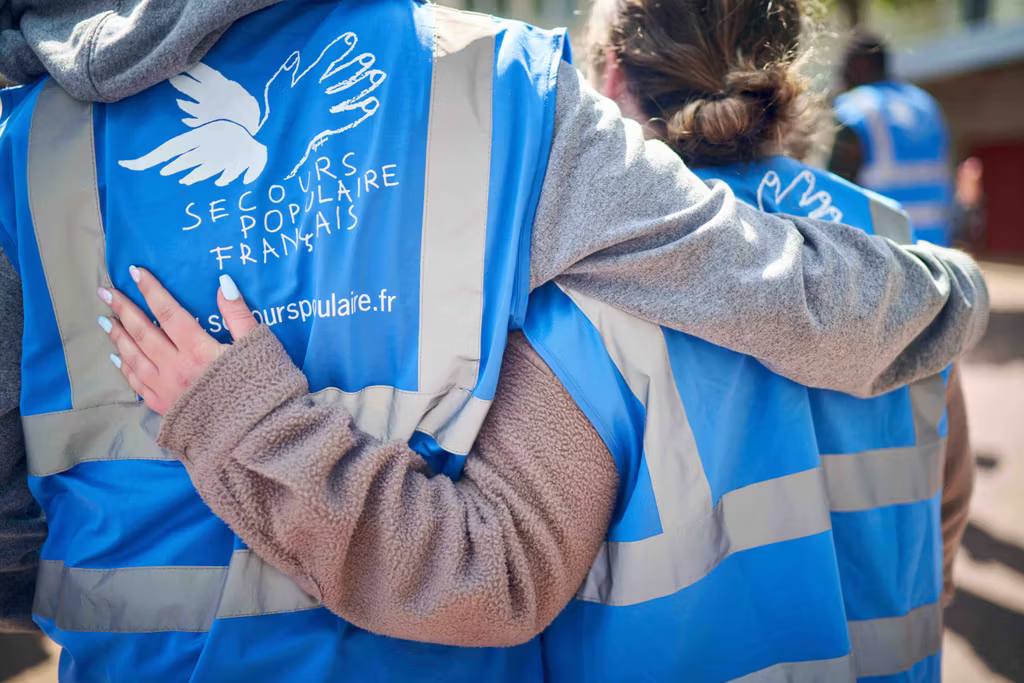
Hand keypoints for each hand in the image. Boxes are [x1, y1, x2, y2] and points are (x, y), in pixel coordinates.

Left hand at [98, 267, 257, 414]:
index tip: (135, 272)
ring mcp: (165, 389)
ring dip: (118, 337)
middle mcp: (175, 368)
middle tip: (106, 291)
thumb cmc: (261, 390)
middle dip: (124, 309)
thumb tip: (223, 283)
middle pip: (144, 332)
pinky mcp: (164, 408)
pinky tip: (117, 358)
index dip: (151, 291)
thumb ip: (239, 315)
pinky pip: (137, 383)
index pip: (169, 313)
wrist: (253, 438)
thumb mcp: (257, 347)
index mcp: (198, 350)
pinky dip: (124, 368)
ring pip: (134, 357)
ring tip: (105, 319)